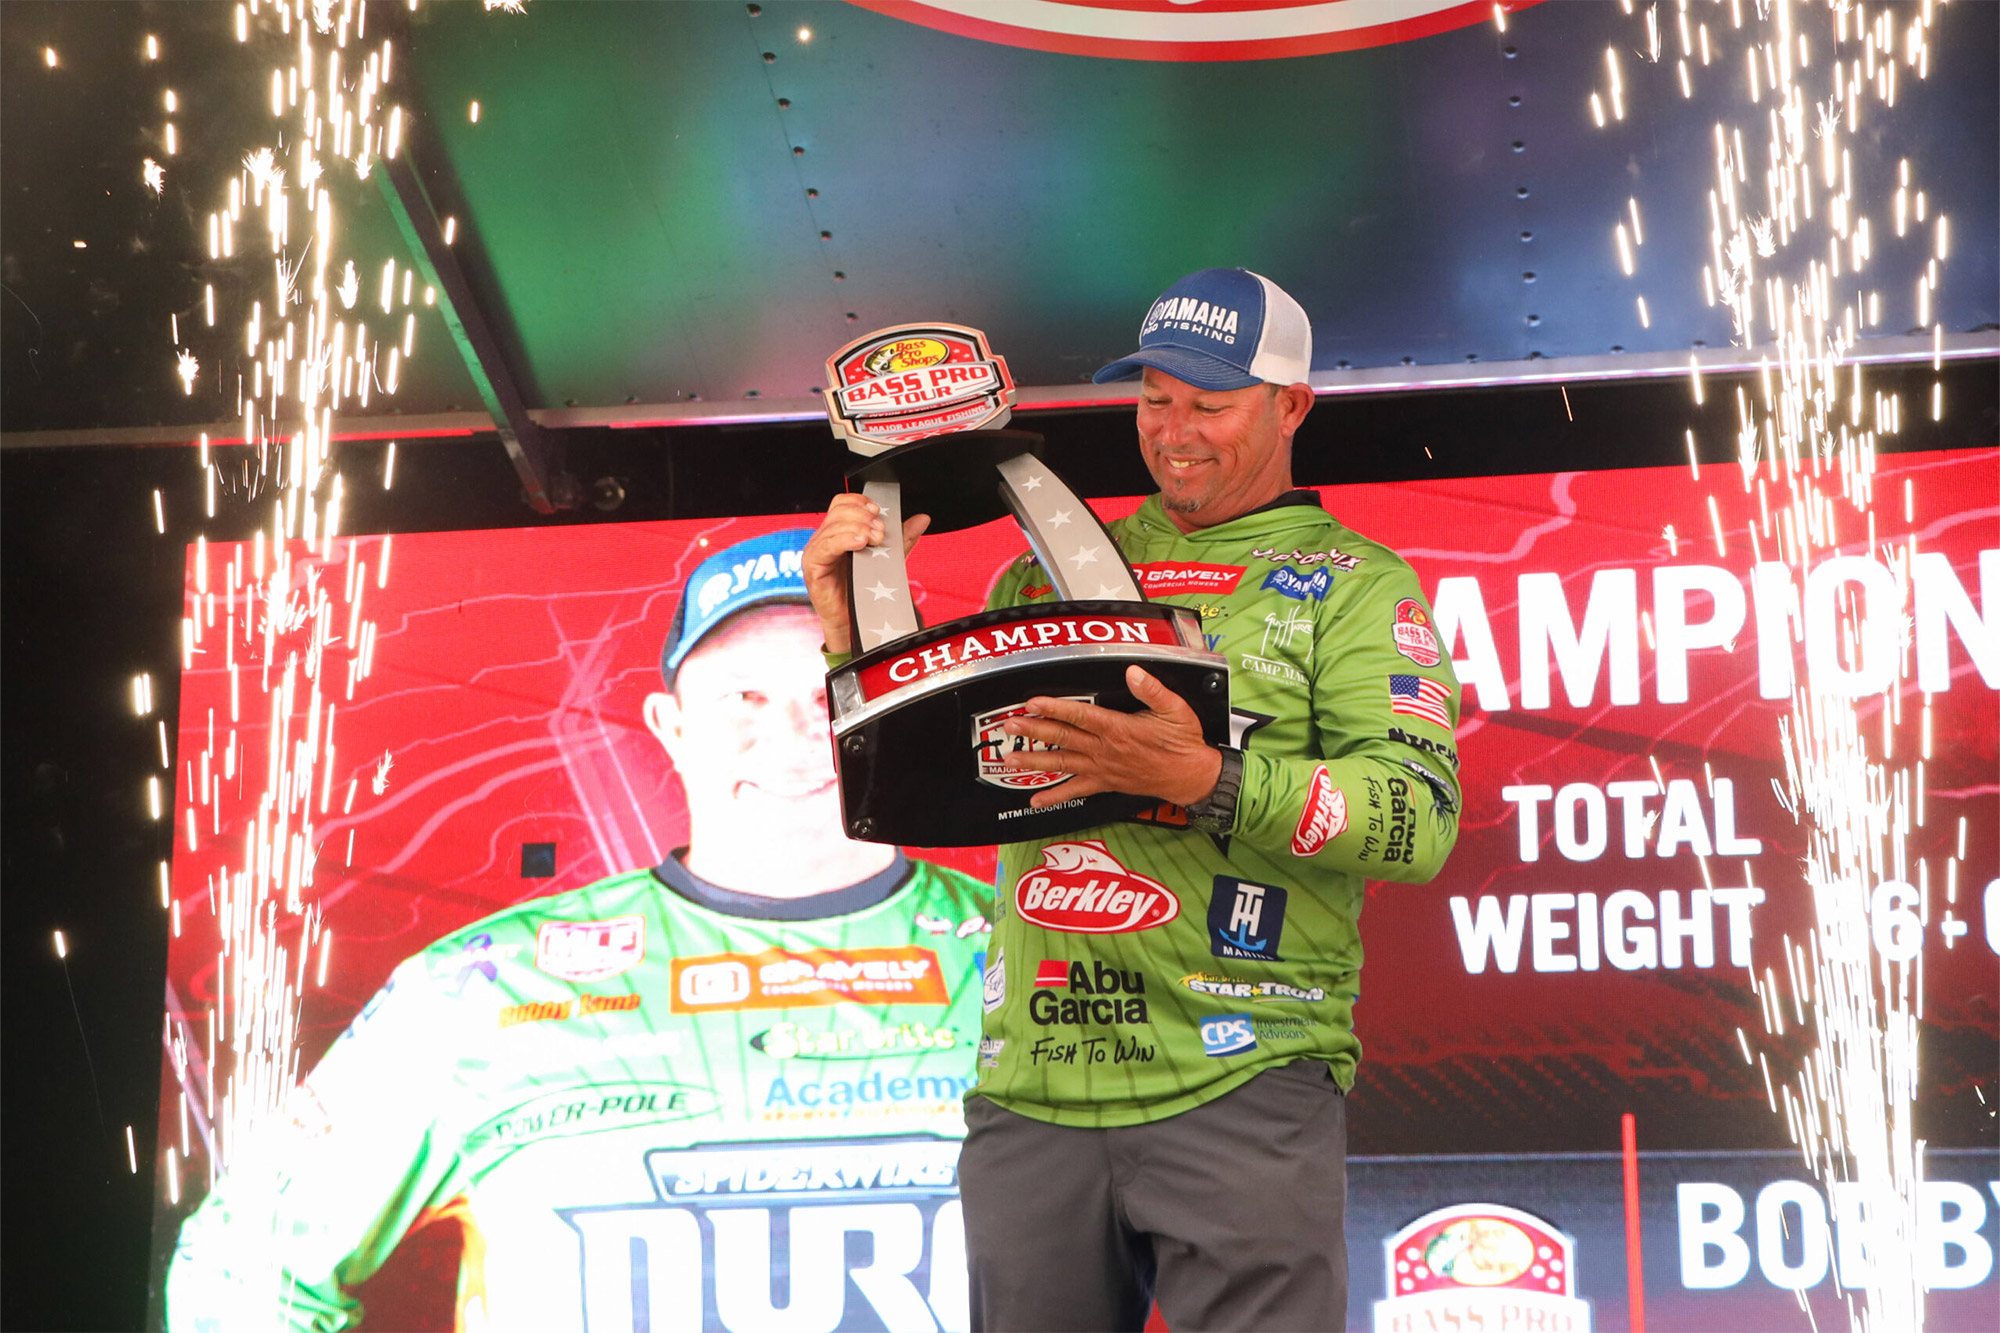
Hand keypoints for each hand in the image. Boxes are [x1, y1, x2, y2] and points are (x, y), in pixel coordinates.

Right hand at [803, 494, 929, 654]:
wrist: (857, 622)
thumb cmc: (866, 591)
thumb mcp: (889, 559)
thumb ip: (902, 538)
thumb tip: (922, 519)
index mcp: (839, 532)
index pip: (843, 503)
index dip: (860, 502)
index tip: (879, 511)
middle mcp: (825, 538)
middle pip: (839, 511)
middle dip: (863, 516)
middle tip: (881, 531)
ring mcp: (817, 551)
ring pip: (834, 526)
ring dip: (858, 527)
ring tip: (875, 539)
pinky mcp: (813, 566)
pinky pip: (825, 546)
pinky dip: (844, 539)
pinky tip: (860, 542)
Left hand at [1002, 665, 1221, 809]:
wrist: (1190, 777)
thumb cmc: (1182, 743)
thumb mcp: (1175, 710)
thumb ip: (1153, 690)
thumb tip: (1133, 671)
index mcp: (1119, 729)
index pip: (1080, 715)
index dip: (1055, 708)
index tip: (1033, 702)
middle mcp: (1105, 750)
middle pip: (1063, 738)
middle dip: (1034, 730)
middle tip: (1010, 725)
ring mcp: (1102, 769)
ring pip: (1062, 764)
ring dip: (1034, 761)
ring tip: (1010, 758)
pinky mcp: (1105, 783)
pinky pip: (1075, 791)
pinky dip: (1054, 797)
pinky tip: (1034, 800)